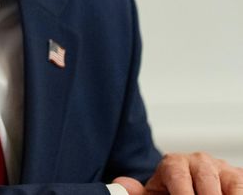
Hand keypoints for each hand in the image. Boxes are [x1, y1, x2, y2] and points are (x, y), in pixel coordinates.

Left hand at [113, 152, 242, 194]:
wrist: (187, 189)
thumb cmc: (170, 193)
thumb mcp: (154, 194)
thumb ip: (138, 193)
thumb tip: (122, 185)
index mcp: (174, 163)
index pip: (178, 177)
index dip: (182, 194)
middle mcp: (200, 161)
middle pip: (206, 181)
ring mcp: (223, 168)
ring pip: (229, 185)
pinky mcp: (239, 177)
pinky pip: (241, 188)